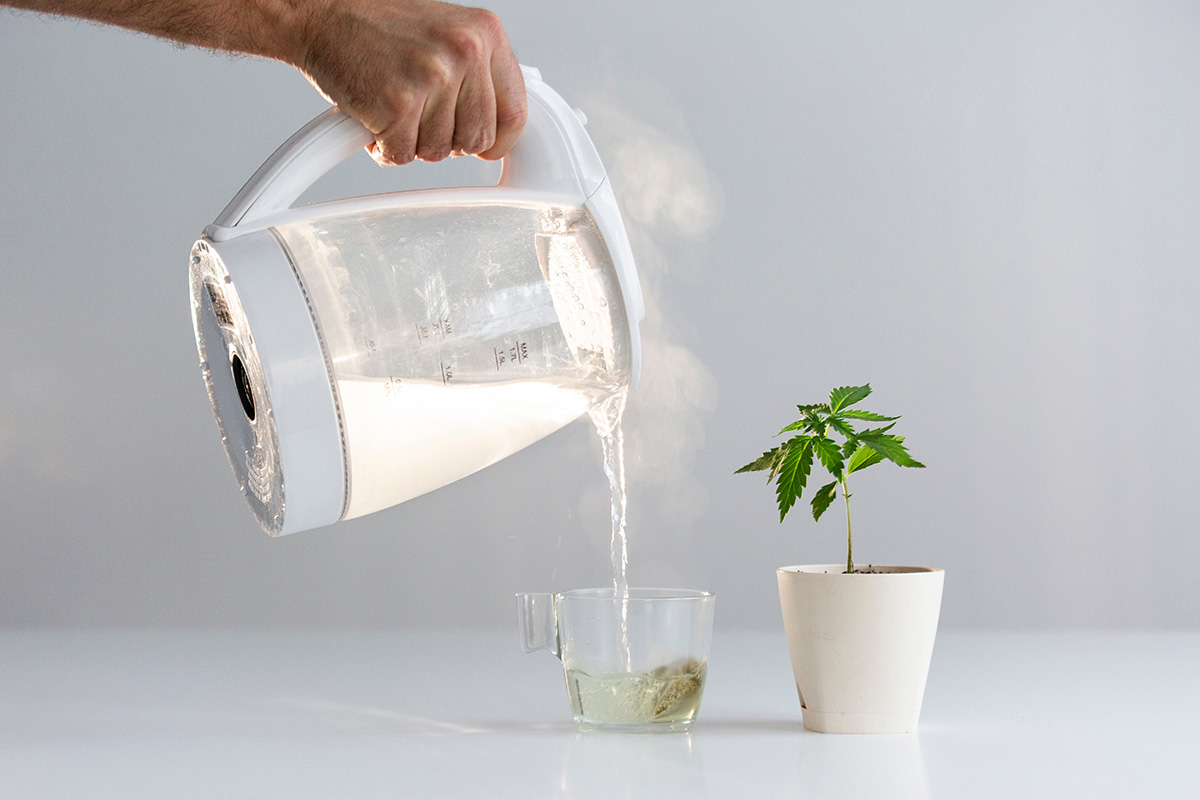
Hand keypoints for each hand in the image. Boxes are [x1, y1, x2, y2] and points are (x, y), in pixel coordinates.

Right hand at [293, 0, 525, 165]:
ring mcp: (433, 77)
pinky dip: (384, 147)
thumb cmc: (379, 27)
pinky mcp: (398, 104)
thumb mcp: (446, 36)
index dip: (497, 140)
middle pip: (476, 139)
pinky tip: (374, 116)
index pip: (515, 113)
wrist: (321, 13)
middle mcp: (465, 52)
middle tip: (419, 117)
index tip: (483, 146)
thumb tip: (503, 127)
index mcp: (485, 33)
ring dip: (411, 141)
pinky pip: (403, 155)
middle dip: (446, 140)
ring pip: (438, 151)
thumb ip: (478, 76)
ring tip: (394, 106)